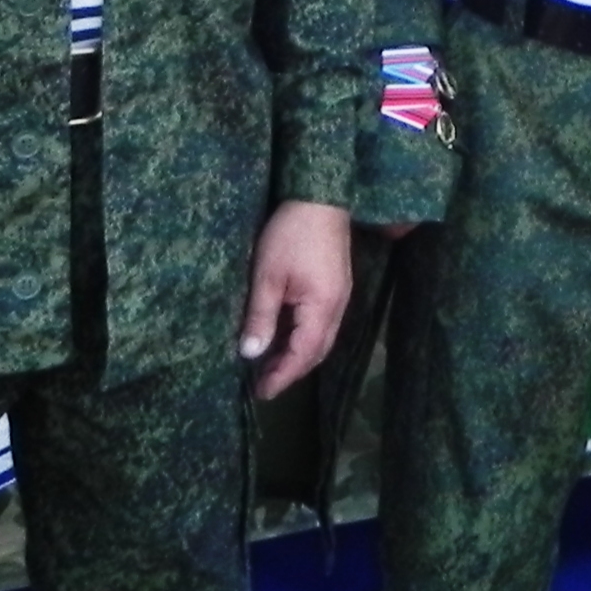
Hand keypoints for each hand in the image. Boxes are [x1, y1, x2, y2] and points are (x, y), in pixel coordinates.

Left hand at [240, 201, 352, 397]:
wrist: (319, 198)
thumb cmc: (290, 235)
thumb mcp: (267, 276)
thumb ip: (261, 317)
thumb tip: (251, 354)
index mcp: (323, 307)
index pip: (304, 353)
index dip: (283, 375)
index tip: (261, 392)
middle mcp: (337, 307)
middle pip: (318, 351)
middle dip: (292, 370)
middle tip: (264, 384)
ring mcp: (340, 296)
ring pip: (321, 338)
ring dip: (297, 355)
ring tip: (270, 365)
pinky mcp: (336, 286)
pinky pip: (321, 324)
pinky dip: (303, 338)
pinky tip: (284, 337)